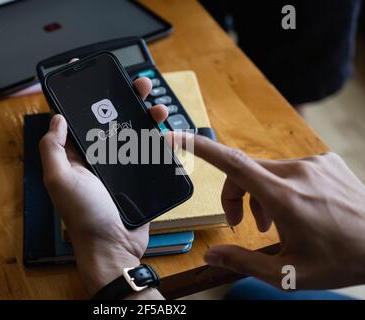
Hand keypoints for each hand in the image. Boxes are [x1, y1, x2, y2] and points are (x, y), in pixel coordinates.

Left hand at [39, 77, 165, 297]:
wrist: (115, 245)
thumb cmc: (84, 215)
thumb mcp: (59, 180)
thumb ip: (52, 148)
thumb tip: (56, 118)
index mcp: (76, 156)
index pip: (82, 120)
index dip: (90, 99)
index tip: (100, 80)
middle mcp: (97, 158)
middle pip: (112, 121)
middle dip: (125, 100)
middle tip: (139, 85)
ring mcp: (120, 166)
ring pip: (133, 133)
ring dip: (144, 115)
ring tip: (157, 104)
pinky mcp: (138, 176)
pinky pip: (147, 152)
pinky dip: (156, 138)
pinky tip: (164, 129)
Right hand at [173, 133, 364, 289]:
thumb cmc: (342, 260)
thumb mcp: (288, 273)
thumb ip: (243, 262)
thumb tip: (212, 255)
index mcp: (284, 197)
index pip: (231, 162)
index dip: (200, 148)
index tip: (176, 136)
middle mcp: (297, 172)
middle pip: (244, 171)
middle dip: (235, 196)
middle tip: (240, 223)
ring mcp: (314, 163)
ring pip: (267, 171)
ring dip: (260, 194)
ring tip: (274, 223)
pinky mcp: (325, 160)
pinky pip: (289, 168)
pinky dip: (282, 186)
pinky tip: (299, 208)